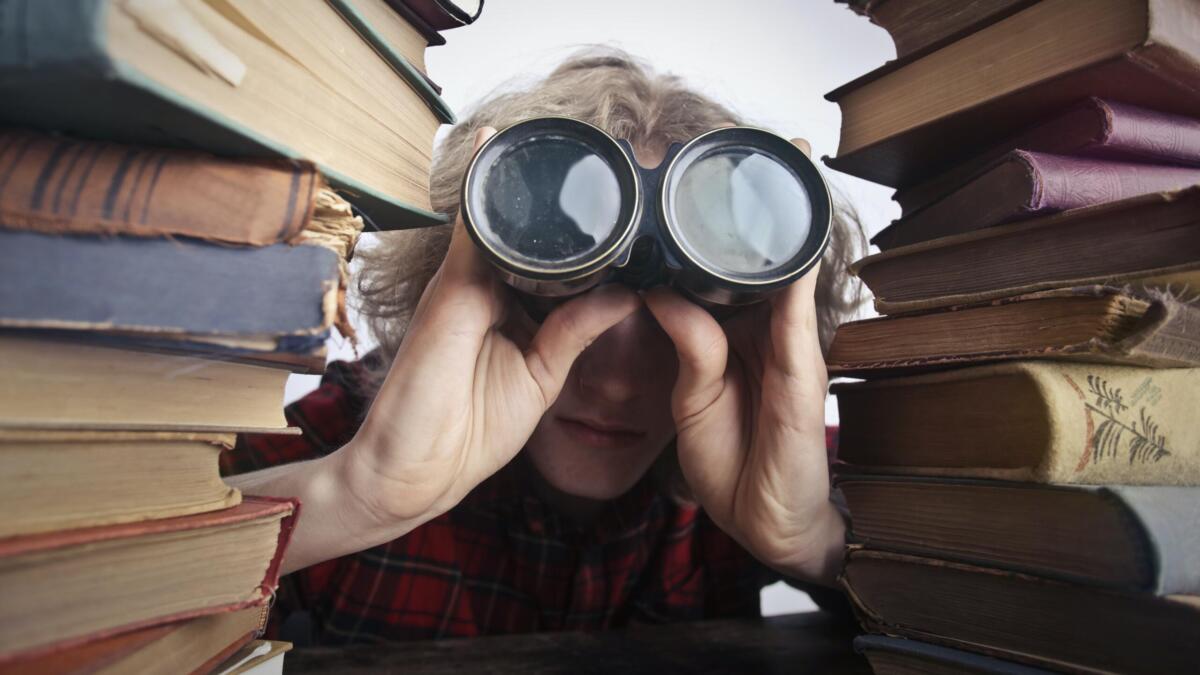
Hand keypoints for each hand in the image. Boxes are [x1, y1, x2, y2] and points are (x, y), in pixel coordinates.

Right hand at [342, 128, 640, 529]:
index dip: (583, 236)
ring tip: (573, 141)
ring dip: (529, 185)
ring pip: (502, 220)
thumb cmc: (469, 432)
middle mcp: (486, 287)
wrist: (413, 469)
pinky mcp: (451, 287)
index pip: (551, 260)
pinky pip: (470, 226)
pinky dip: (483, 189)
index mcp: (511, 309)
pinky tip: (498, 145)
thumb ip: (574, 332)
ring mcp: (466, 282)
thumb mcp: (540, 378)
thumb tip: (626, 294)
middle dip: (561, 201)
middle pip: (528, 232)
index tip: (624, 208)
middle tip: (610, 162)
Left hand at [642, 137, 844, 584]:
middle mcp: (765, 329)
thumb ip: (687, 342)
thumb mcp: (693, 395)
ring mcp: (789, 346)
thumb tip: (659, 291)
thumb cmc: (731, 459)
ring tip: (785, 163)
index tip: (697, 179)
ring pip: (788, 272)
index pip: (723, 268)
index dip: (712, 227)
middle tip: (753, 147)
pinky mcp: (802, 370)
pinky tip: (793, 235)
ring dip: (786, 221)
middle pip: (763, 257)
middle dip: (759, 206)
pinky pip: (798, 314)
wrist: (764, 519)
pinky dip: (798, 273)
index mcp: (735, 332)